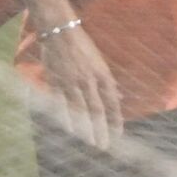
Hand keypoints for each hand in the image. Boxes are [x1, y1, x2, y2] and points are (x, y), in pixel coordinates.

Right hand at [36, 18, 122, 148]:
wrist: (60, 30)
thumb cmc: (82, 45)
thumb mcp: (100, 62)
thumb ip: (108, 81)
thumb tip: (119, 96)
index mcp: (102, 75)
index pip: (112, 102)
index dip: (115, 119)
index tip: (118, 135)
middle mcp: (89, 80)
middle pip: (97, 110)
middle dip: (101, 129)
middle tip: (103, 146)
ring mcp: (72, 81)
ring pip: (80, 109)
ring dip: (85, 128)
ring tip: (89, 142)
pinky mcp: (56, 80)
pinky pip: (61, 103)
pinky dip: (66, 117)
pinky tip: (70, 130)